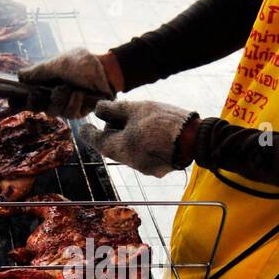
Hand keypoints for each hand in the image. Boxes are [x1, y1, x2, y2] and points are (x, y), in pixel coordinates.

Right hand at [17, 48, 120, 118]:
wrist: (106, 69)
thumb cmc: (82, 63)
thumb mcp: (57, 63)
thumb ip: (38, 71)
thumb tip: (18, 76)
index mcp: (44, 84)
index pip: (26, 96)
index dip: (17, 101)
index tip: (11, 101)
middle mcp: (51, 96)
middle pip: (35, 107)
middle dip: (37, 100)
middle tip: (38, 94)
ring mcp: (64, 105)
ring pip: (53, 112)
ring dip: (60, 98)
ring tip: (69, 88)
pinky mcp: (78, 112)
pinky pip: (70, 114)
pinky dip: (74, 102)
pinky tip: (80, 93)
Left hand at [79, 99, 198, 178]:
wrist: (196, 140)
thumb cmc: (163, 122)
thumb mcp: (135, 109)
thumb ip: (112, 110)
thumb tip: (98, 110)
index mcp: (119, 149)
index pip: (95, 141)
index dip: (88, 132)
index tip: (83, 127)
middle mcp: (129, 163)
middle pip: (114, 145)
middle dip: (115, 131)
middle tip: (124, 114)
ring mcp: (145, 168)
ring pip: (130, 150)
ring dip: (130, 137)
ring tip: (144, 121)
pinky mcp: (159, 169)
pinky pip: (145, 155)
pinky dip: (144, 144)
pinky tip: (156, 132)